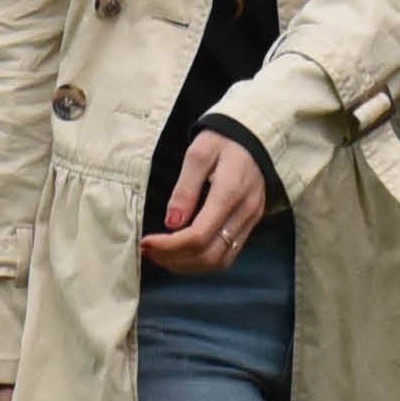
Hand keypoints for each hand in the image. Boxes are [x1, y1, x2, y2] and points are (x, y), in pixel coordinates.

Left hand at [144, 131, 269, 274]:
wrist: (253, 135)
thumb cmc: (222, 140)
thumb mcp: (198, 154)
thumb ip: (185, 189)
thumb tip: (171, 223)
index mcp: (230, 192)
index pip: (199, 235)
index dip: (169, 246)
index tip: (146, 242)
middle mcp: (245, 212)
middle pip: (209, 255)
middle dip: (175, 259)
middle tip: (150, 251)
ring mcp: (251, 221)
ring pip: (220, 262)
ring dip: (188, 265)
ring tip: (163, 255)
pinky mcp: (251, 224)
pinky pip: (228, 255)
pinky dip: (203, 261)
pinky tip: (183, 253)